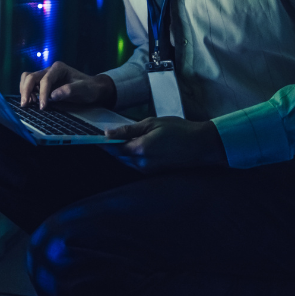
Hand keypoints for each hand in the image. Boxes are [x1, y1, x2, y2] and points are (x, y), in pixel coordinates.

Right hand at [19, 61, 115, 109]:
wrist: (92, 88)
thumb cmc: (88, 88)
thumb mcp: (82, 89)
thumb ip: (68, 91)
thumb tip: (52, 96)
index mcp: (58, 68)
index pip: (45, 79)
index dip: (42, 93)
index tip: (42, 106)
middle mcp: (49, 70)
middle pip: (31, 76)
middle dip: (26, 90)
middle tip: (25, 105)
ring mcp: (45, 76)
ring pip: (27, 78)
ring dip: (24, 90)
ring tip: (28, 103)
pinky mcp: (43, 83)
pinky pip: (30, 85)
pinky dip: (27, 92)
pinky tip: (32, 102)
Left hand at [103, 117, 227, 172]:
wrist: (200, 145)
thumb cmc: (178, 129)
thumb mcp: (152, 123)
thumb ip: (128, 130)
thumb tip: (107, 133)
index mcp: (139, 150)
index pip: (113, 148)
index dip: (102, 142)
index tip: (94, 134)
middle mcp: (141, 163)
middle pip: (118, 156)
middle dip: (111, 146)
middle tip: (106, 133)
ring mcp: (148, 170)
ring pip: (126, 161)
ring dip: (121, 151)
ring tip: (120, 137)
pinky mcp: (154, 172)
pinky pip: (136, 164)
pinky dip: (131, 155)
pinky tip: (135, 145)